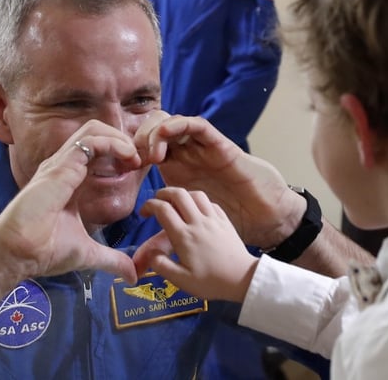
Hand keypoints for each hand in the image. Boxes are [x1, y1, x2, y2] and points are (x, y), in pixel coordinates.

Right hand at [0, 122, 142, 290]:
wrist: (16, 254)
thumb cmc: (42, 251)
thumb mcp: (87, 253)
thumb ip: (112, 260)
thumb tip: (133, 274)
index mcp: (69, 179)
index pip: (97, 149)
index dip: (121, 153)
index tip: (137, 170)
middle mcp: (64, 166)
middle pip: (97, 132)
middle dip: (123, 141)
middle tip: (139, 161)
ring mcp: (60, 164)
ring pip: (94, 129)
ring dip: (120, 139)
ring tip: (134, 159)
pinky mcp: (60, 167)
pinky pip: (89, 141)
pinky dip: (113, 144)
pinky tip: (126, 159)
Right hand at [133, 187, 256, 302]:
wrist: (242, 279)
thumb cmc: (210, 282)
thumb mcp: (181, 280)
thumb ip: (161, 265)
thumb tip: (151, 254)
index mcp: (183, 236)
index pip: (162, 209)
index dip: (149, 206)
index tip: (144, 213)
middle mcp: (197, 222)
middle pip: (178, 194)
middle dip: (163, 193)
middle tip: (157, 202)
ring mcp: (213, 219)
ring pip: (195, 194)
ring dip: (182, 195)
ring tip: (176, 204)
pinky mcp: (225, 221)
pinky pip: (210, 202)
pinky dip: (199, 202)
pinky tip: (197, 211)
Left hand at [135, 114, 305, 249]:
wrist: (264, 224)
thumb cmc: (228, 231)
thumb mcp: (186, 240)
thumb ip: (162, 245)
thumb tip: (137, 264)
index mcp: (175, 176)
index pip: (146, 155)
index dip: (131, 158)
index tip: (123, 172)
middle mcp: (187, 159)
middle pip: (155, 133)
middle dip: (139, 140)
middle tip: (133, 158)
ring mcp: (202, 150)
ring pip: (172, 123)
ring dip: (155, 132)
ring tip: (149, 152)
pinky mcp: (219, 146)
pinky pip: (197, 125)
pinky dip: (178, 125)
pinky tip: (165, 137)